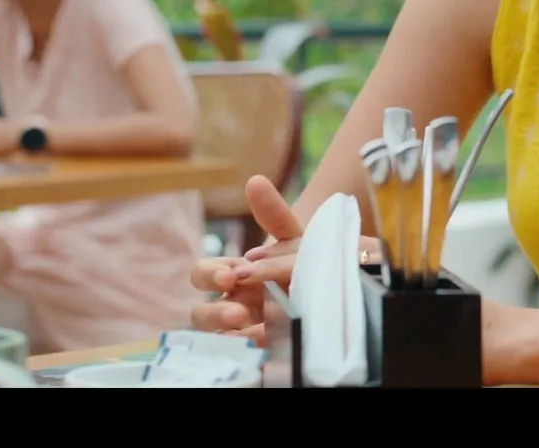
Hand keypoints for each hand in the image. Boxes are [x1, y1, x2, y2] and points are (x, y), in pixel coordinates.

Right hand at [188, 176, 382, 344]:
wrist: (339, 283)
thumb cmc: (307, 259)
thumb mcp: (296, 238)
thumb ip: (275, 214)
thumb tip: (255, 181)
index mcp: (235, 275)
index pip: (203, 275)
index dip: (210, 276)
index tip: (232, 275)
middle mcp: (234, 304)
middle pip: (200, 312)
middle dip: (212, 311)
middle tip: (238, 311)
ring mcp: (246, 331)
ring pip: (216, 338)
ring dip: (226, 334)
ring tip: (248, 329)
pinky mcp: (262, 351)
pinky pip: (244, 357)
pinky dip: (251, 353)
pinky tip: (265, 346)